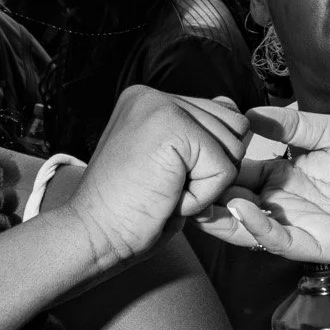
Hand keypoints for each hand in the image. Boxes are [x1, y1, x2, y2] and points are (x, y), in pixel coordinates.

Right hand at [65, 88, 250, 268]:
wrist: (94, 235)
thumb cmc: (130, 210)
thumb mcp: (171, 164)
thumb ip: (200, 131)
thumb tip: (232, 103)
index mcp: (151, 100)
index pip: (223, 117)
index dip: (208, 161)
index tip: (162, 177)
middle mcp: (153, 94)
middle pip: (236, 128)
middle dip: (212, 170)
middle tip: (163, 186)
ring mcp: (160, 106)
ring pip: (234, 148)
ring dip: (206, 184)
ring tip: (163, 190)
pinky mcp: (171, 127)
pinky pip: (224, 170)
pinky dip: (202, 197)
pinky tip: (165, 197)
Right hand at [198, 108, 329, 265]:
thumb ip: (298, 125)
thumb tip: (254, 112)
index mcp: (286, 173)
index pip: (242, 169)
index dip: (219, 162)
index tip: (193, 148)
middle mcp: (285, 201)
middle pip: (237, 201)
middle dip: (209, 194)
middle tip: (182, 180)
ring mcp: (299, 224)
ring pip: (249, 227)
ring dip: (223, 217)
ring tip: (200, 200)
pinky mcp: (318, 245)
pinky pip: (281, 241)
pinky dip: (258, 229)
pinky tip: (242, 210)